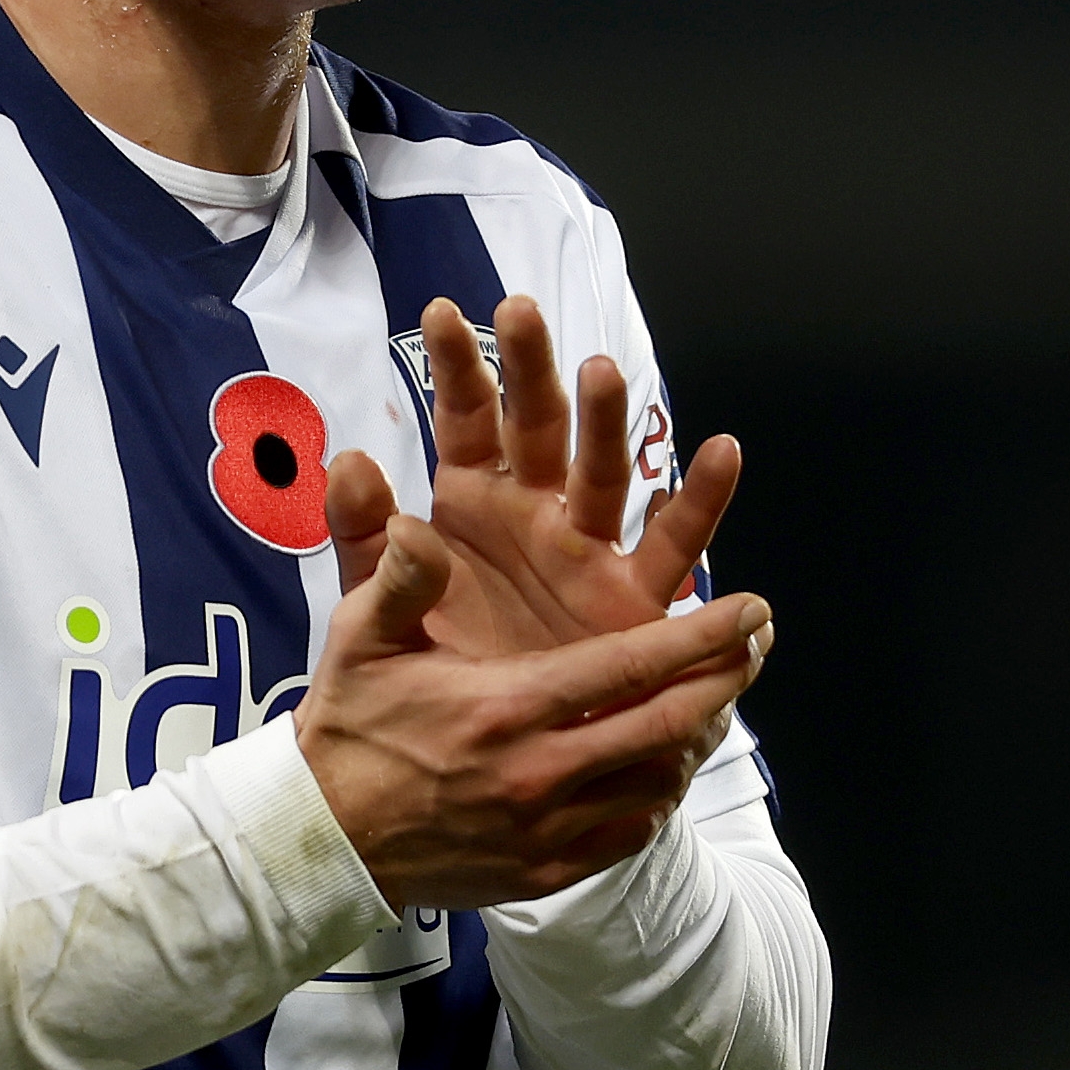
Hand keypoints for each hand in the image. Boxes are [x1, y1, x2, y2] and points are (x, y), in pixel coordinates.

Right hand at [293, 509, 772, 906]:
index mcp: (506, 707)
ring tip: (719, 698)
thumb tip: (414, 521)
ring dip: (698, 738)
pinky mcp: (546, 873)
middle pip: (667, 724)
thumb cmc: (347, 727)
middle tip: (758, 645)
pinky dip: (659, 795)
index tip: (752, 610)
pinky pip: (629, 833)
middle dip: (725, 680)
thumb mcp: (360, 638)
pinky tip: (666, 764)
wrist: (318, 840)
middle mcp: (540, 772)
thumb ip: (399, 577)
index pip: (631, 666)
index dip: (703, 637)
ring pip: (657, 782)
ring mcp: (547, 831)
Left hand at [322, 294, 743, 658]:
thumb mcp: (379, 607)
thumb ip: (366, 539)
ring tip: (603, 372)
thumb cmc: (436, 669)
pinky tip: (722, 452)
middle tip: (521, 314)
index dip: (456, 369)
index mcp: (472, 504)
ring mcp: (589, 547)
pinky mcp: (634, 596)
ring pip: (603, 470)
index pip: (466, 423)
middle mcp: (535, 511)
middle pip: (539, 427)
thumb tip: (348, 460)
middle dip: (532, 370)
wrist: (482, 756)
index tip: (441, 312)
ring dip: (607, 421)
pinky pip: (673, 543)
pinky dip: (701, 498)